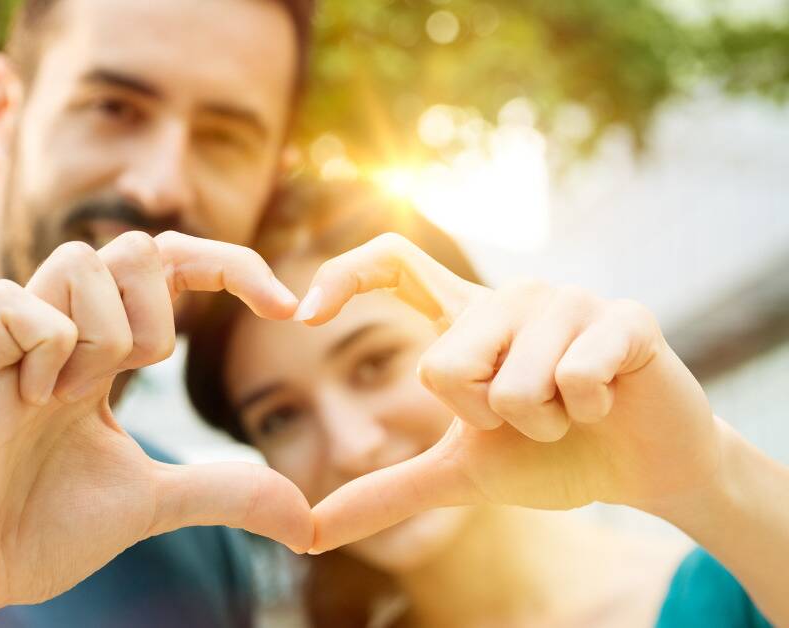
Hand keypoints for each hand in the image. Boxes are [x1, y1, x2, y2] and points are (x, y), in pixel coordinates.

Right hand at [0, 232, 311, 626]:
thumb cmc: (38, 527)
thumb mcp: (151, 503)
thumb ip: (223, 493)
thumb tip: (307, 520)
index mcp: (104, 353)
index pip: (172, 269)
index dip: (232, 267)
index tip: (288, 306)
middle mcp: (65, 330)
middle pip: (135, 247)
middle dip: (157, 317)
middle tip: (122, 384)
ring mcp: (18, 337)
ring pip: (83, 261)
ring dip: (100, 336)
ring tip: (66, 399)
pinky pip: (20, 304)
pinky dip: (45, 353)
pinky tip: (24, 403)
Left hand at [297, 233, 720, 553]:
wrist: (642, 472)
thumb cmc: (549, 457)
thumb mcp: (459, 475)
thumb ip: (386, 492)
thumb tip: (309, 534)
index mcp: (465, 317)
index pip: (392, 261)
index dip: (343, 274)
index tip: (302, 313)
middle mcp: (510, 295)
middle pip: (441, 366)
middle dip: (481, 421)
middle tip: (525, 418)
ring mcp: (569, 299)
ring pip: (513, 384)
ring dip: (541, 424)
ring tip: (570, 411)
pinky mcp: (624, 317)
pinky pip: (577, 377)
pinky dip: (588, 413)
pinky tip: (607, 404)